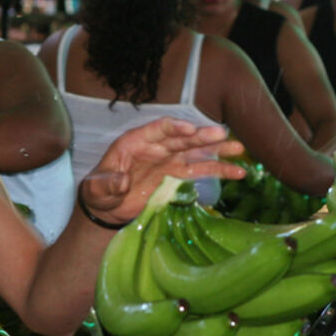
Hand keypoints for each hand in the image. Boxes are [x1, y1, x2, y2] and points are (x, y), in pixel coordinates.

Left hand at [79, 118, 245, 225]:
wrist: (106, 207)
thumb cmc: (98, 191)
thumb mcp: (96, 188)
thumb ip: (107, 184)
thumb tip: (121, 182)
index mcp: (136, 142)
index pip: (157, 129)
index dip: (173, 128)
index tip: (189, 130)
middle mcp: (157, 147)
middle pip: (182, 139)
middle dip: (201, 137)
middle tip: (222, 134)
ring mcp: (169, 161)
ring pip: (196, 153)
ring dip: (217, 151)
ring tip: (238, 150)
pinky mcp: (177, 177)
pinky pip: (200, 171)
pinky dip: (218, 171)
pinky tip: (238, 172)